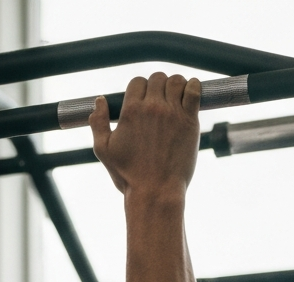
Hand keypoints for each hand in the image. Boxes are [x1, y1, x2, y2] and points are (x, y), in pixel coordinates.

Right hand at [90, 73, 200, 201]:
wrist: (155, 190)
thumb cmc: (128, 174)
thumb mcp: (104, 151)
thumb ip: (98, 124)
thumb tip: (99, 101)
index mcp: (131, 112)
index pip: (137, 82)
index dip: (138, 89)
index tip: (141, 100)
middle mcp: (153, 108)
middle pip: (157, 77)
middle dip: (156, 86)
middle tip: (157, 100)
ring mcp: (174, 112)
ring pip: (177, 80)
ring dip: (174, 84)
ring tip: (173, 97)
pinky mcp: (190, 119)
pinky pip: (195, 90)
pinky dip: (192, 86)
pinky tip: (188, 94)